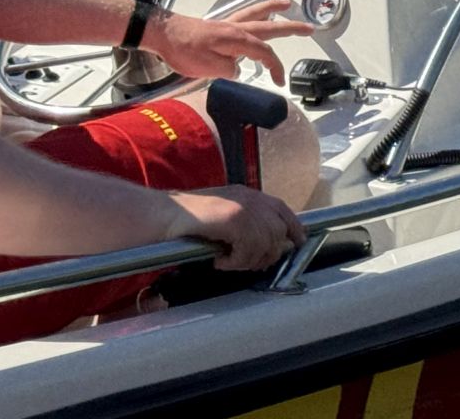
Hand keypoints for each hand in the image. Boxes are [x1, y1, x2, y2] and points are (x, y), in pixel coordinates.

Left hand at [143, 0, 314, 83]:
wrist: (164, 33)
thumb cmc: (184, 50)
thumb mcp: (207, 67)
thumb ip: (228, 69)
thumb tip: (238, 70)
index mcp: (237, 40)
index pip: (264, 53)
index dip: (275, 67)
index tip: (279, 81)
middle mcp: (237, 28)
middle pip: (270, 27)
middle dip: (291, 28)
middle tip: (310, 28)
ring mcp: (229, 23)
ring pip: (258, 13)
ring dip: (274, 8)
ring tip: (288, 4)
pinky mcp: (220, 24)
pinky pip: (245, 13)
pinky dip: (258, 10)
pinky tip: (260, 13)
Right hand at [168, 185, 304, 270]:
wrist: (161, 215)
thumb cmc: (187, 222)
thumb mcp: (224, 217)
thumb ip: (247, 225)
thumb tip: (271, 246)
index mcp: (249, 195)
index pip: (283, 210)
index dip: (294, 228)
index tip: (298, 244)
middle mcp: (250, 198)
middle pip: (278, 233)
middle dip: (266, 254)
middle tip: (243, 263)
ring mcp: (243, 207)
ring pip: (265, 244)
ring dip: (247, 260)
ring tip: (227, 261)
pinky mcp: (234, 218)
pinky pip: (248, 249)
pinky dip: (234, 261)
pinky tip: (219, 260)